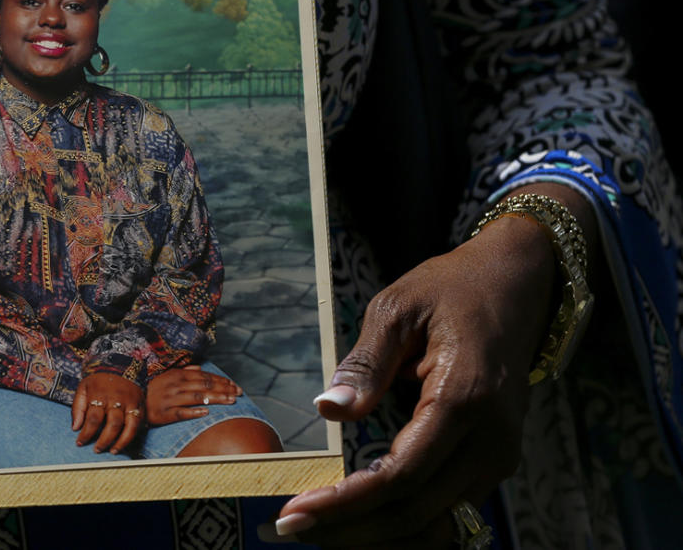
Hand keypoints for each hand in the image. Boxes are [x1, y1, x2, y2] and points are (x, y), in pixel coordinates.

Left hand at [71, 372, 144, 453]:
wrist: (120, 366)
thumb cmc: (98, 381)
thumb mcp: (83, 388)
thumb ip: (77, 407)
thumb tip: (75, 428)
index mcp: (100, 395)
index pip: (93, 418)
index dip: (86, 433)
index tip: (80, 443)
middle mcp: (117, 399)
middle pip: (112, 424)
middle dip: (104, 440)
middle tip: (97, 450)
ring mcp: (130, 403)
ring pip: (128, 426)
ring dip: (121, 442)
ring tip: (112, 451)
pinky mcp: (140, 405)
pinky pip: (138, 424)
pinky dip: (132, 436)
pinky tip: (124, 444)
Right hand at [145, 365, 240, 426]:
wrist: (133, 403)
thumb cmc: (152, 389)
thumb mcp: (167, 376)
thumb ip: (184, 370)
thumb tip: (199, 368)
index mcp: (178, 375)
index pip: (205, 377)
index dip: (221, 381)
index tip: (235, 386)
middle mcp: (175, 385)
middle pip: (205, 386)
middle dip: (224, 389)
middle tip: (239, 393)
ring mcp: (170, 399)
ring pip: (198, 398)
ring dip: (216, 399)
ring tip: (231, 401)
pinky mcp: (164, 413)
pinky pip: (181, 413)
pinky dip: (194, 412)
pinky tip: (207, 413)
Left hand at [270, 185, 596, 546]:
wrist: (517, 283)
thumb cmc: (451, 289)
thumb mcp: (397, 308)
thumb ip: (365, 364)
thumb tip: (329, 411)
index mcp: (465, 399)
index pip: (400, 475)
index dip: (345, 502)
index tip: (294, 512)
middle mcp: (491, 441)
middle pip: (418, 512)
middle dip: (350, 529)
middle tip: (290, 528)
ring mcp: (499, 456)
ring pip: (437, 523)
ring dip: (376, 534)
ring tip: (318, 529)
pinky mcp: (494, 461)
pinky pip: (449, 510)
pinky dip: (404, 524)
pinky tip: (359, 520)